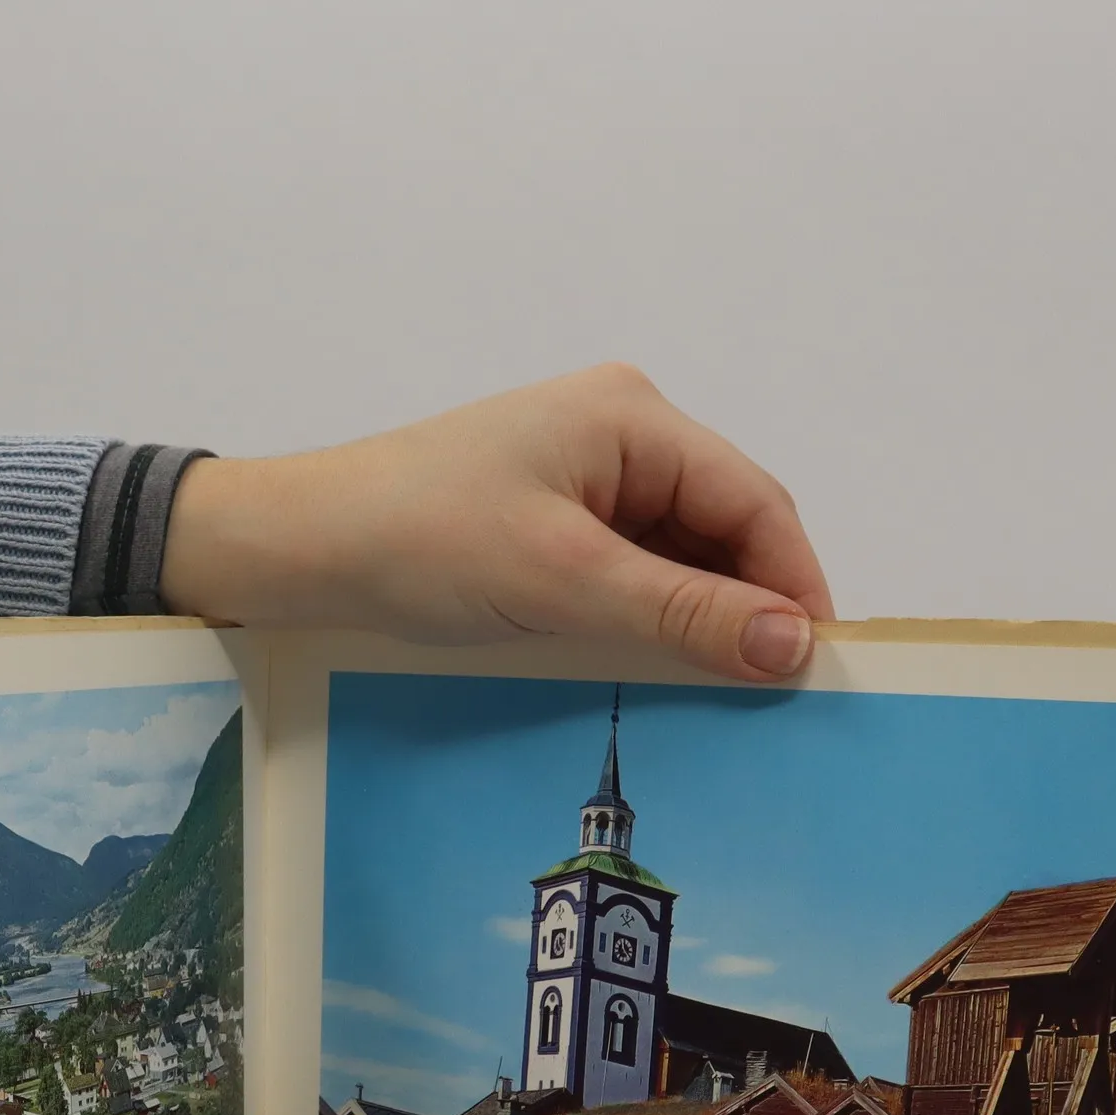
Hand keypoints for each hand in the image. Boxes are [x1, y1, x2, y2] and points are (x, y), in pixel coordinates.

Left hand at [159, 364, 833, 681]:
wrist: (300, 549)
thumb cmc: (423, 543)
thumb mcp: (563, 582)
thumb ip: (684, 612)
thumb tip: (796, 646)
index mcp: (633, 418)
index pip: (754, 502)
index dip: (794, 585)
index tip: (815, 671)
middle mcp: (620, 433)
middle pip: (723, 525)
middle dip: (747, 604)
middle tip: (769, 696)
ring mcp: (583, 474)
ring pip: (677, 553)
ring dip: (696, 616)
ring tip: (714, 693)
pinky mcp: (550, 517)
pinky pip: (628, 567)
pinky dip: (648, 614)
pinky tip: (651, 665)